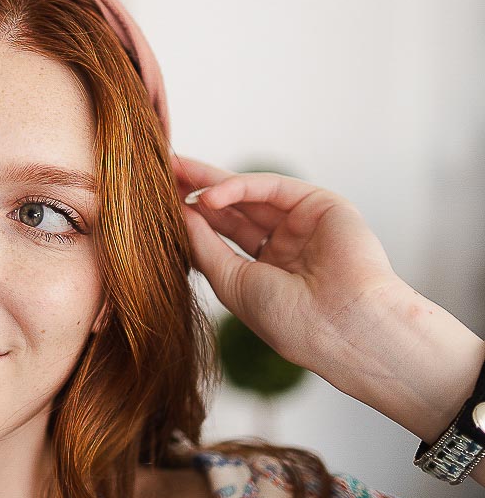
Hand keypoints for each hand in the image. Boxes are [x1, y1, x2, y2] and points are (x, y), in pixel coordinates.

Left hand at [172, 153, 400, 379]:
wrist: (343, 327)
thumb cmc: (290, 320)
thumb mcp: (232, 282)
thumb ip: (204, 246)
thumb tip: (179, 213)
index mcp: (267, 269)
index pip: (222, 233)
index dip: (191, 216)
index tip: (154, 201)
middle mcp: (285, 243)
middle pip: (233, 208)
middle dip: (196, 189)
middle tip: (160, 169)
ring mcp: (304, 222)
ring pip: (250, 194)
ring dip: (210, 182)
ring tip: (173, 171)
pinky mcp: (321, 204)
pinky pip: (272, 187)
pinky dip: (238, 187)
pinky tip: (209, 196)